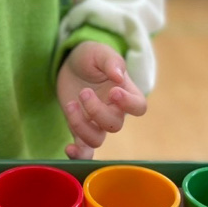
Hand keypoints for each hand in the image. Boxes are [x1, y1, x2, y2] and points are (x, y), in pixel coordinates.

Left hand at [56, 41, 146, 158]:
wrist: (71, 64)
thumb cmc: (91, 57)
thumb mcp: (99, 52)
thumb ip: (111, 61)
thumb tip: (118, 76)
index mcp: (126, 93)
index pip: (138, 107)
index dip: (128, 104)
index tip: (114, 91)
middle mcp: (114, 111)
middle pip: (114, 125)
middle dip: (97, 111)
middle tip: (84, 92)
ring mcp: (96, 122)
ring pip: (97, 139)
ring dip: (82, 126)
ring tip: (71, 104)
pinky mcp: (80, 128)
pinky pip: (83, 149)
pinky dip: (78, 154)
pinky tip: (68, 148)